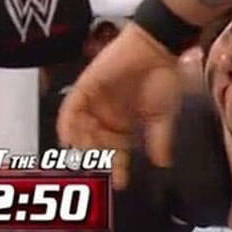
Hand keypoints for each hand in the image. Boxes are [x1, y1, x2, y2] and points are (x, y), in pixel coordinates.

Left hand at [57, 23, 179, 188]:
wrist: (157, 48)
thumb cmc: (163, 78)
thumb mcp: (163, 115)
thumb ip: (160, 139)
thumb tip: (163, 163)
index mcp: (124, 124)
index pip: (116, 153)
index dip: (117, 168)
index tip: (120, 184)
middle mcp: (106, 116)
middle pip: (96, 144)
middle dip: (98, 159)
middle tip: (101, 171)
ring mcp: (94, 102)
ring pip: (81, 129)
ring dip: (82, 144)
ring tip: (86, 157)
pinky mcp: (85, 86)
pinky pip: (71, 107)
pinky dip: (68, 122)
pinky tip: (68, 138)